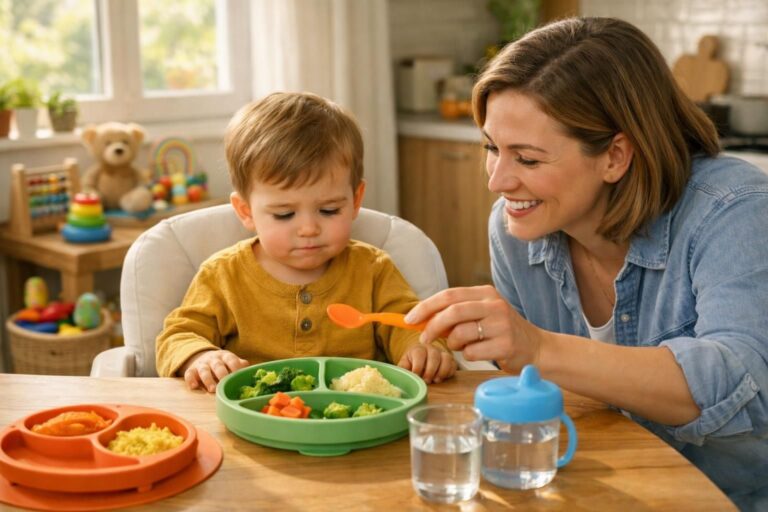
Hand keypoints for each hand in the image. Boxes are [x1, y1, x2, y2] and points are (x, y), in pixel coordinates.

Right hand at [180, 349, 249, 392]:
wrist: (203, 356)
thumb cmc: (222, 362)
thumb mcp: (231, 360)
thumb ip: (240, 365)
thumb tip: (249, 370)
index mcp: (225, 356)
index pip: (231, 359)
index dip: (235, 367)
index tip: (238, 376)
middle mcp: (213, 359)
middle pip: (217, 365)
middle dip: (221, 374)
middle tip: (225, 384)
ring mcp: (202, 364)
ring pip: (204, 370)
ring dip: (208, 379)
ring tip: (212, 389)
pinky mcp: (192, 370)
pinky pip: (189, 374)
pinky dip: (190, 380)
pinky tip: (194, 387)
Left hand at [398, 344, 456, 383]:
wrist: (421, 362)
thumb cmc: (412, 364)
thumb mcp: (404, 365)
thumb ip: (403, 369)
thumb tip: (401, 376)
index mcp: (418, 348)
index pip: (419, 353)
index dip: (418, 366)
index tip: (416, 376)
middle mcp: (431, 348)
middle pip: (434, 355)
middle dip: (430, 371)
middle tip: (426, 381)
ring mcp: (442, 353)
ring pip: (446, 358)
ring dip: (441, 371)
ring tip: (436, 380)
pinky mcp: (451, 360)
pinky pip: (454, 365)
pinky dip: (449, 373)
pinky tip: (442, 378)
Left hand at [405, 285, 542, 372]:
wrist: (536, 348)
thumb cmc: (500, 331)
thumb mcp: (481, 314)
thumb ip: (455, 314)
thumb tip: (420, 319)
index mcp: (485, 293)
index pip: (448, 295)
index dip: (425, 307)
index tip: (409, 319)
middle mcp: (495, 305)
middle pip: (452, 312)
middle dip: (432, 327)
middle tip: (424, 339)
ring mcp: (502, 324)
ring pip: (460, 334)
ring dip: (453, 344)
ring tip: (463, 345)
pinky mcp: (506, 345)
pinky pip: (471, 353)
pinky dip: (468, 356)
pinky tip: (480, 353)